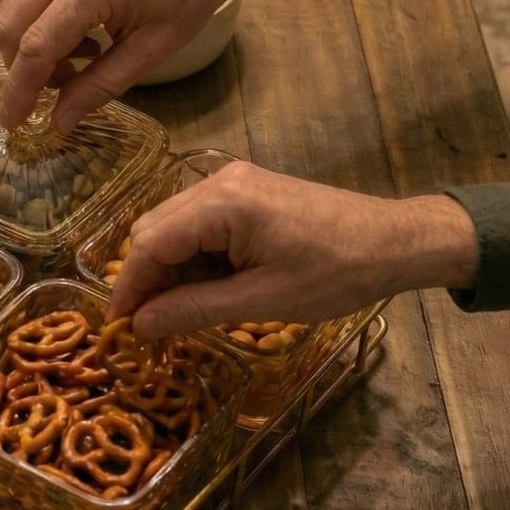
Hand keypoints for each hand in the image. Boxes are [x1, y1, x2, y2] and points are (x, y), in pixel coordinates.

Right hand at [0, 0, 298, 131]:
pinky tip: (80, 34)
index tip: (14, 124)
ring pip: (13, 9)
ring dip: (30, 46)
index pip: (36, 47)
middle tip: (58, 89)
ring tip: (80, 61)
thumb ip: (99, 86)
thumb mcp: (152, 48)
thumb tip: (58, 123)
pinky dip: (39, 23)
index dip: (20, 91)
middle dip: (20, 69)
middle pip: (9, 26)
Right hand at [106, 161, 479, 338]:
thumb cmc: (335, 274)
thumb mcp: (263, 301)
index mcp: (222, 203)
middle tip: (149, 328)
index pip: (150, 243)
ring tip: (180, 314)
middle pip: (154, 229)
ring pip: (173, 225)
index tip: (116, 329)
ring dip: (169, 269)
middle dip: (145, 278)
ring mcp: (231, 181)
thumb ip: (195, 309)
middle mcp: (218, 181)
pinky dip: (193, 256)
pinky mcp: (244, 190)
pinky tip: (206, 288)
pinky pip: (198, 221)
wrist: (392, 241)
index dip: (129, 287)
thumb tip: (140, 325)